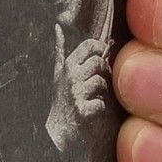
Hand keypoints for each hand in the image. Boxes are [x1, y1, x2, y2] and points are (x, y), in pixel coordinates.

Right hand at [45, 28, 111, 156]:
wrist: (57, 132)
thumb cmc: (61, 102)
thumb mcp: (58, 73)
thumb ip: (60, 50)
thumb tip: (57, 28)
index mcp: (67, 64)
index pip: (89, 44)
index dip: (101, 50)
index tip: (102, 60)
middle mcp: (69, 76)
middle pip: (98, 61)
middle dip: (104, 72)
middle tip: (100, 82)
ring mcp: (74, 94)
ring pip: (101, 81)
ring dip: (103, 92)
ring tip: (95, 97)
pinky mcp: (80, 111)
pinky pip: (101, 103)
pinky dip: (100, 109)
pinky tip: (93, 112)